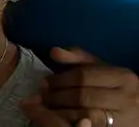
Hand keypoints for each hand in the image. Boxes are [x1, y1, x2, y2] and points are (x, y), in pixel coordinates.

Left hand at [21, 48, 138, 126]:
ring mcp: (125, 117)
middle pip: (83, 96)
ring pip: (85, 114)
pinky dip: (71, 122)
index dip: (60, 79)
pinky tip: (60, 119)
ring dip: (61, 111)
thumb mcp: (104, 70)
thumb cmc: (118, 89)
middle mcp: (127, 97)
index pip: (83, 76)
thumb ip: (80, 59)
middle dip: (57, 96)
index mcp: (123, 77)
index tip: (44, 83)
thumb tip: (54, 52)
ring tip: (47, 108)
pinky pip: (90, 126)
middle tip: (42, 97)